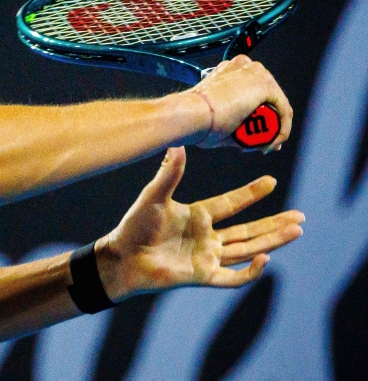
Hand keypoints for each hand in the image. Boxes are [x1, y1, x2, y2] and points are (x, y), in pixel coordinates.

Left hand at [94, 147, 303, 300]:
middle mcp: (207, 237)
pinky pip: (232, 277)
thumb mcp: (153, 197)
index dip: (251, 194)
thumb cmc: (134, 226)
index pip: (231, 203)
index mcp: (198, 216)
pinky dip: (249, 271)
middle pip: (249, 229)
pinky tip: (265, 258)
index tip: (271, 181)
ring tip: (297, 231)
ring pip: (248, 249)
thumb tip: (178, 145)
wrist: (122, 257)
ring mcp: (207, 257)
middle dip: (275, 223)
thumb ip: (169, 173)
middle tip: (300, 216)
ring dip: (272, 241)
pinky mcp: (203, 275)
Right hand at [189, 54, 292, 149]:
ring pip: (276, 104)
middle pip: (266, 98)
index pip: (253, 92)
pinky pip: (284, 111)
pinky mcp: (266, 86)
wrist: (190, 113)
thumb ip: (241, 128)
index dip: (256, 116)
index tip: (250, 135)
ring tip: (261, 145)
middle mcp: (244, 66)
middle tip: (258, 143)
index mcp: (229, 69)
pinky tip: (271, 143)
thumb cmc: (195, 117)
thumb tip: (262, 141)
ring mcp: (256, 73)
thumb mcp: (219, 118)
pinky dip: (282, 130)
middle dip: (267, 123)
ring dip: (273, 127)